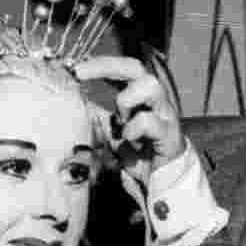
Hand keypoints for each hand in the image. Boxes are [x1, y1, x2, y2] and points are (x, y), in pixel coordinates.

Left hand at [71, 55, 184, 180]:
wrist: (162, 181)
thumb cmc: (137, 153)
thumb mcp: (111, 133)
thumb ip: (98, 117)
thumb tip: (75, 102)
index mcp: (139, 96)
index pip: (122, 68)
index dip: (100, 64)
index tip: (76, 69)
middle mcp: (154, 99)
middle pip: (135, 68)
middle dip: (107, 66)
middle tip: (82, 74)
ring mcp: (164, 114)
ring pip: (150, 86)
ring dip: (126, 100)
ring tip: (120, 120)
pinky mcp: (170, 133)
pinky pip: (149, 121)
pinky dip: (133, 129)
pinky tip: (130, 141)